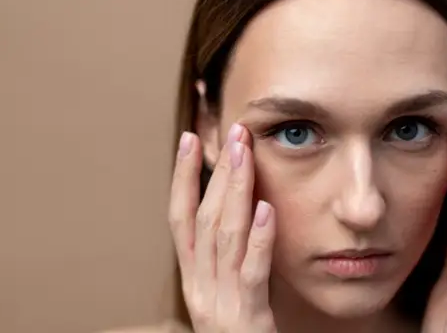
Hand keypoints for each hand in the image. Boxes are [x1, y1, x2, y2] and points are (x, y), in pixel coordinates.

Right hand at [169, 124, 276, 332]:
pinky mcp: (247, 318)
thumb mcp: (226, 293)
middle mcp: (200, 286)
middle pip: (204, 220)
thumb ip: (228, 258)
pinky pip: (252, 273)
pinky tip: (266, 209)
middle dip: (217, 172)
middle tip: (233, 133)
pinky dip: (258, 239)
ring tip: (246, 155)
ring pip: (224, 238)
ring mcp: (220, 302)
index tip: (190, 139)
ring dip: (235, 192)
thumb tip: (241, 211)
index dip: (183, 178)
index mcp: (193, 279)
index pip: (180, 219)